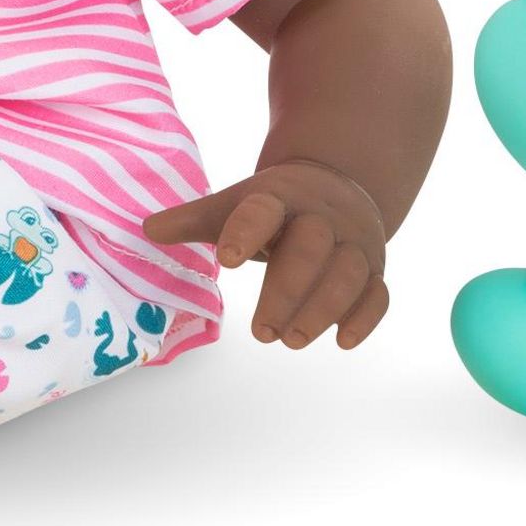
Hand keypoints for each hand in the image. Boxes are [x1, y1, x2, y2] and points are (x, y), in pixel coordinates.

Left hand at [143, 158, 390, 350]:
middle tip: (261, 332)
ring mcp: (352, 242)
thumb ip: (195, 219)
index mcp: (279, 196)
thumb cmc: (275, 205)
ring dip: (323, 308)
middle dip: (287, 290)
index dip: (246, 232)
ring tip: (291, 340)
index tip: (226, 261)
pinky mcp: (374, 269)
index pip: (263, 210)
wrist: (338, 183)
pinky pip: (378, 292)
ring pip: (349, 272)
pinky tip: (343, 342)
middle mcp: (321, 217)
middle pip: (311, 246)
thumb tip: (147, 230)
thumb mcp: (237, 202)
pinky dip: (365, 317)